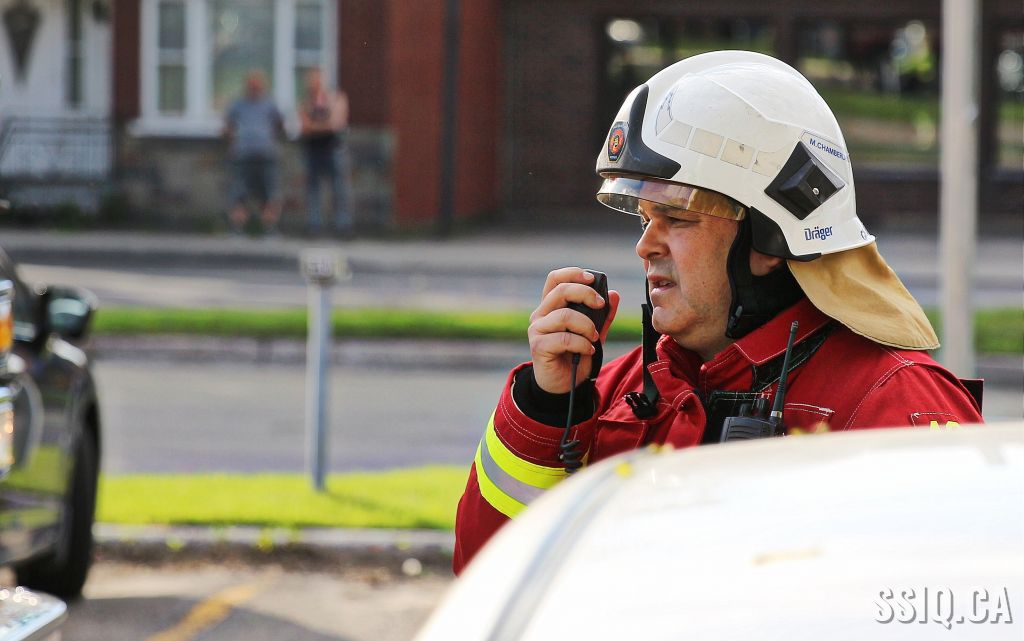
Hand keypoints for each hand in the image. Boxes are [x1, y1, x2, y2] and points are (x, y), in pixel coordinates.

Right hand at [528, 268, 619, 393]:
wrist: (564, 385)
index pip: (555, 279)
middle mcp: (541, 314)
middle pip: (560, 290)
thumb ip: (604, 315)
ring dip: (586, 325)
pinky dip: (582, 343)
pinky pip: (564, 338)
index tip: (592, 279)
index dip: (572, 273)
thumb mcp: (594, 332)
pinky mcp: (539, 346)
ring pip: (564, 315)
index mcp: (551, 306)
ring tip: (594, 337)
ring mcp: (538, 330)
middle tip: (600, 305)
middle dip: (586, 294)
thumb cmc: (575, 355)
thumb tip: (614, 294)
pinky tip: (588, 350)